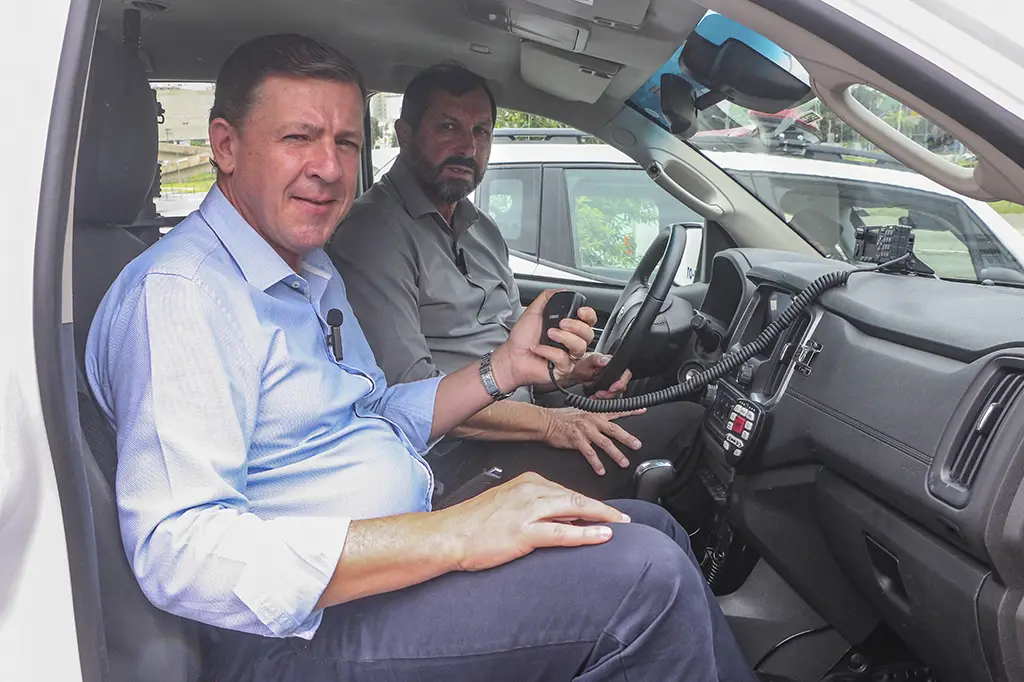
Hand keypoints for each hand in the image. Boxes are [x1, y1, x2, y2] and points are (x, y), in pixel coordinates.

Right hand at [439, 472, 630, 571]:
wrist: (448, 535)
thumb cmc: (472, 524)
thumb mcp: (506, 505)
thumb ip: (532, 507)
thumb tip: (558, 518)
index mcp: (526, 482)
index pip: (566, 491)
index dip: (588, 504)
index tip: (604, 513)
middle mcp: (530, 491)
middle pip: (576, 497)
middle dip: (604, 508)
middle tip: (624, 517)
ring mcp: (527, 511)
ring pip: (575, 510)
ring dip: (603, 517)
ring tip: (622, 525)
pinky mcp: (524, 533)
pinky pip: (562, 532)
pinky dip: (587, 533)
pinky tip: (603, 535)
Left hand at [492, 290, 596, 389]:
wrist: (511, 355)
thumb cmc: (522, 338)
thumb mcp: (533, 311)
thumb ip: (547, 298)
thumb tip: (560, 290)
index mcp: (567, 328)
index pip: (588, 321)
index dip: (588, 315)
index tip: (580, 312)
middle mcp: (570, 341)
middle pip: (588, 334)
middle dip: (575, 326)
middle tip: (560, 323)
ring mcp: (569, 356)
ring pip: (580, 347)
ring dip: (564, 338)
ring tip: (549, 335)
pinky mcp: (563, 369)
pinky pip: (565, 359)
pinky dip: (550, 352)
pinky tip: (540, 350)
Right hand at [541, 407, 645, 474]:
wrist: (545, 421)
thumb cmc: (561, 418)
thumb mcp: (580, 411)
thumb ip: (593, 414)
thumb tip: (602, 418)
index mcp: (594, 413)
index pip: (615, 410)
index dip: (630, 410)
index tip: (642, 410)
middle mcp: (592, 420)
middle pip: (614, 430)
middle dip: (628, 438)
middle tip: (637, 446)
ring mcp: (585, 430)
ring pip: (605, 443)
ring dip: (616, 454)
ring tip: (624, 463)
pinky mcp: (576, 440)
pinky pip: (589, 453)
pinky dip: (596, 463)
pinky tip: (601, 470)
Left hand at [567, 353, 632, 398]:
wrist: (576, 372)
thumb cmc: (583, 363)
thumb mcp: (588, 359)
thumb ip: (597, 359)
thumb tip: (605, 361)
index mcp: (614, 365)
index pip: (626, 374)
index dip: (621, 383)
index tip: (612, 388)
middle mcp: (615, 374)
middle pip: (622, 387)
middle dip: (611, 393)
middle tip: (600, 393)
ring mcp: (612, 383)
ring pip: (616, 394)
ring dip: (606, 397)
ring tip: (595, 395)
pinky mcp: (607, 391)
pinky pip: (608, 398)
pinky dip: (601, 400)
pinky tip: (594, 397)